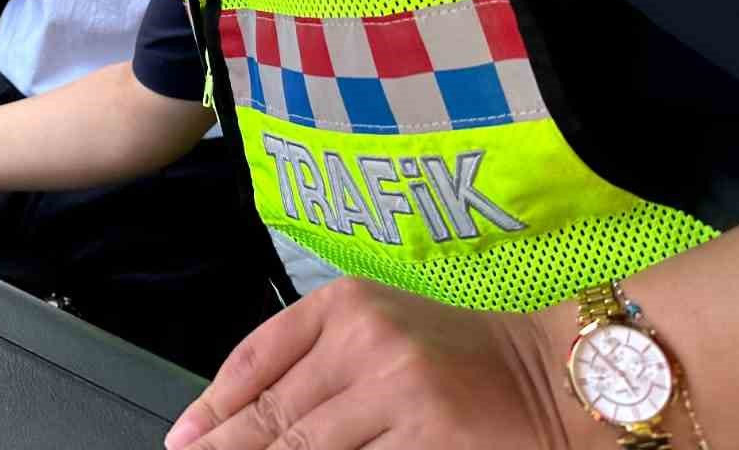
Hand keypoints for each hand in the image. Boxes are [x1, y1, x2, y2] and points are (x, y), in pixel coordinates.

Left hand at [164, 277, 600, 449]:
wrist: (555, 369)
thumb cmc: (460, 353)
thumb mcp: (378, 327)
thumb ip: (308, 360)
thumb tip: (222, 418)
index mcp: (344, 303)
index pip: (255, 361)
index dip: (211, 409)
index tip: (183, 440)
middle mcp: (365, 339)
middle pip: (271, 416)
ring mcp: (397, 390)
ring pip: (304, 449)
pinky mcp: (429, 437)